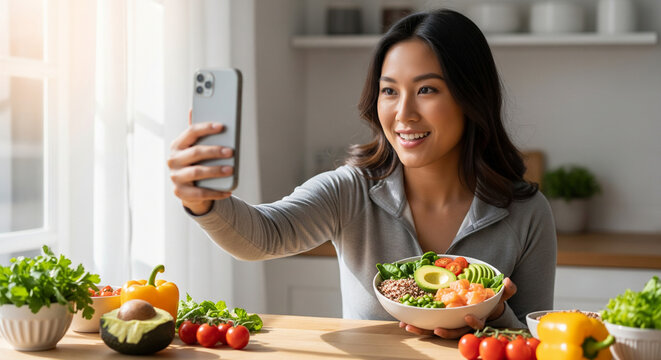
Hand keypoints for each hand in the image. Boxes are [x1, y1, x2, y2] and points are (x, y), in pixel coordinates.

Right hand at [167, 110, 233, 214]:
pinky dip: (216, 192)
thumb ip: (196, 132)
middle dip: (214, 151)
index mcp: (177, 145)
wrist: (188, 189)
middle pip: (195, 152)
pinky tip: (228, 190)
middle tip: (230, 151)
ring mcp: (175, 177)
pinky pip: (200, 193)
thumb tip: (193, 108)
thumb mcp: (194, 147)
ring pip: (197, 172)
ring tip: (231, 169)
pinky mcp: (181, 193)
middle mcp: (173, 160)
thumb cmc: (195, 163)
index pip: (191, 132)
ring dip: (215, 171)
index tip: (222, 126)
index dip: (206, 128)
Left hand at [399, 277, 516, 338]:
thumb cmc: (490, 302)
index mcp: (478, 319)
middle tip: (435, 329)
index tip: (468, 317)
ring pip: (437, 330)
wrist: (482, 308)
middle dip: (444, 332)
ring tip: (410, 327)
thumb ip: (506, 290)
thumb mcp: (500, 296)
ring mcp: (451, 324)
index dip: (473, 323)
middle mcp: (463, 325)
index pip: (477, 323)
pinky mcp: (440, 321)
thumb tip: (508, 281)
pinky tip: (404, 322)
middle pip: (454, 332)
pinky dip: (417, 324)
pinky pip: (428, 325)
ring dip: (424, 330)